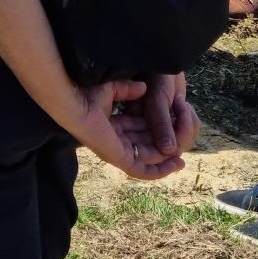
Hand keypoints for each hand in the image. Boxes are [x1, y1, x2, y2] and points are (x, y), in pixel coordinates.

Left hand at [52, 77, 190, 180]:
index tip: (171, 127)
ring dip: (164, 161)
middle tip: (183, 147)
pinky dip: (159, 170)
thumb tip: (143, 88)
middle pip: (144, 147)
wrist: (74, 100)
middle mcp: (114, 143)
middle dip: (163, 147)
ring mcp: (116, 153)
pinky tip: (175, 164)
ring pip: (146, 162)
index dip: (155, 130)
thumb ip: (127, 90)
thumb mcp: (113, 89)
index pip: (138, 133)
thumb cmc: (86, 92)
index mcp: (111, 128)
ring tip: (182, 160)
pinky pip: (142, 170)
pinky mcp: (118, 158)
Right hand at [134, 71, 201, 162]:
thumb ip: (161, 125)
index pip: (153, 153)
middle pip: (171, 149)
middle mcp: (146, 133)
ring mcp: (160, 130)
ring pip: (182, 142)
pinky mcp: (172, 124)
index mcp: (133, 129)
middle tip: (182, 105)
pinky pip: (188, 133)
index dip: (170, 149)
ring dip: (189, 123)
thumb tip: (169, 151)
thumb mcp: (157, 99)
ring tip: (182, 101)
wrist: (164, 58)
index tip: (179, 134)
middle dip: (183, 130)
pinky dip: (191, 120)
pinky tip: (184, 103)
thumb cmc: (154, 73)